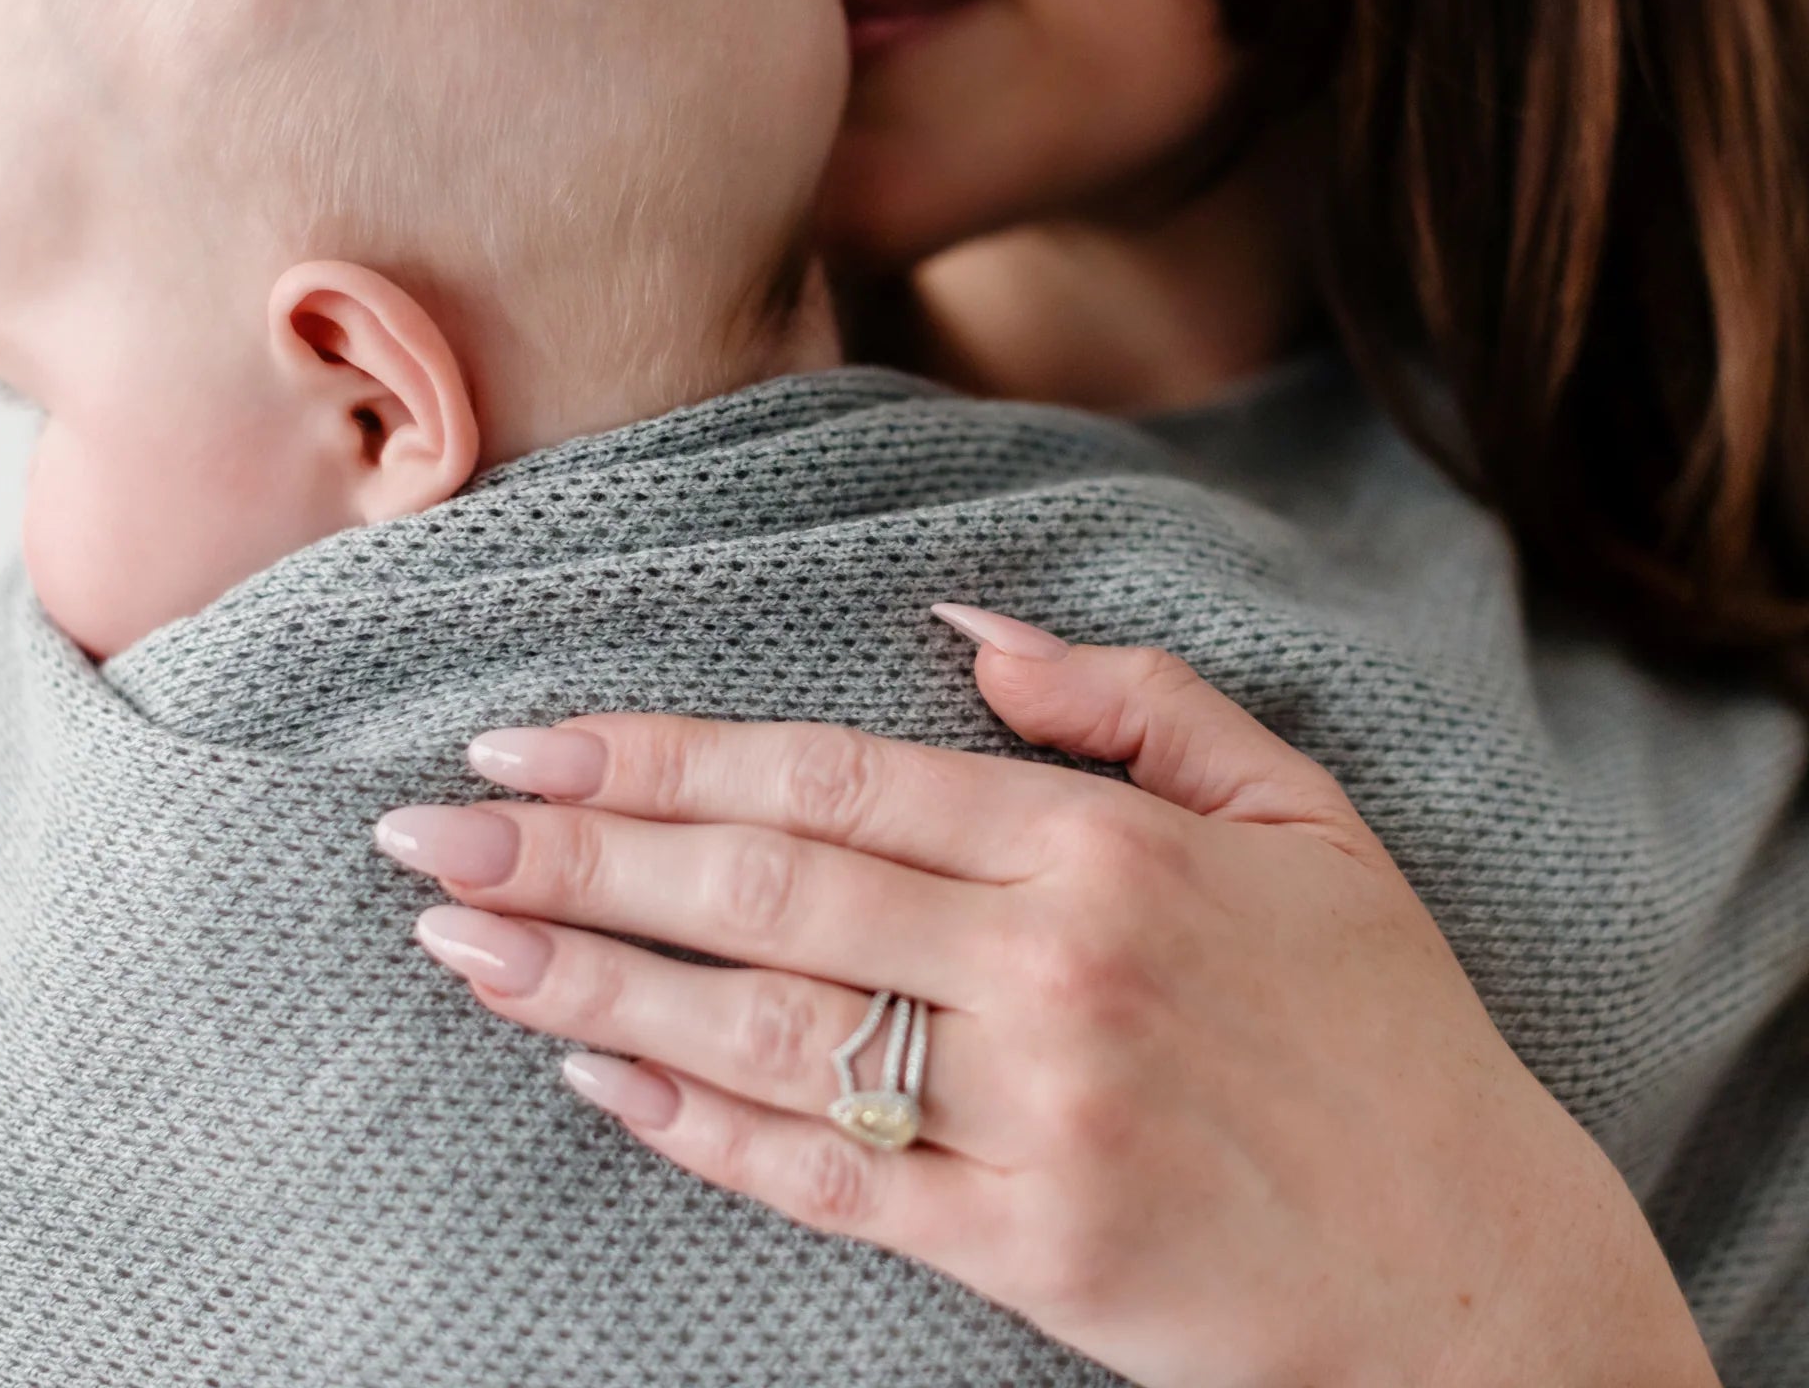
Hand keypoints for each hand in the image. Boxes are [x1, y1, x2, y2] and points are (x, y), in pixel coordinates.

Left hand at [375, 609, 1719, 1387]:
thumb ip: (1131, 699)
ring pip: (763, 1030)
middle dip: (579, 853)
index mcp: (1102, 846)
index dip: (665, 756)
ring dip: (592, 980)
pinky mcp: (1023, 1251)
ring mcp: (1029, 1116)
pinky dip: (697, 1123)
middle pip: (764, 890)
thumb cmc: (1381, 1027)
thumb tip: (965, 625)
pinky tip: (592, 1070)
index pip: (830, 778)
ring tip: (458, 940)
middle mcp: (1049, 968)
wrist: (1472, 1278)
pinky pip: (825, 1178)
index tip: (534, 742)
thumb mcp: (1298, 811)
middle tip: (430, 831)